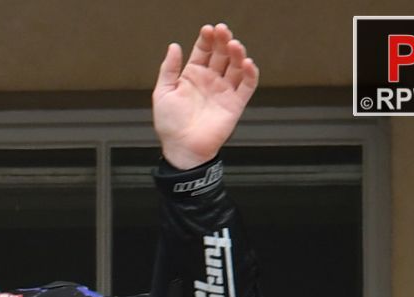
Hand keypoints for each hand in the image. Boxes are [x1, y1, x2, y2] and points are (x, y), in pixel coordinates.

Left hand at [152, 23, 258, 169]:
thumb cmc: (170, 126)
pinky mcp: (235, 104)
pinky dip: (250, 74)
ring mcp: (223, 91)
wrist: (182, 149)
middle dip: (223, 41)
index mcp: (192, 76)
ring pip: (235, 66)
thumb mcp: (163, 93)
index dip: (207, 39)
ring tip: (234, 45)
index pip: (203, 51)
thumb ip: (169, 69)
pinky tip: (247, 63)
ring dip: (237, 54)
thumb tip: (174, 47)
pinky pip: (247, 86)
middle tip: (223, 31)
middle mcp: (210, 80)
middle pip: (221, 54)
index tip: (208, 30)